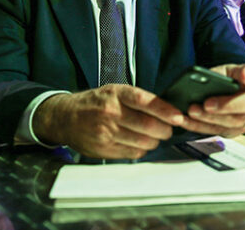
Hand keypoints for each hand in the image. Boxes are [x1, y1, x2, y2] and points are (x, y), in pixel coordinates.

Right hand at [32, 84, 184, 158]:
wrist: (65, 117)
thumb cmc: (94, 103)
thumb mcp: (113, 92)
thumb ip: (137, 99)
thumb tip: (167, 110)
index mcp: (115, 94)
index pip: (145, 101)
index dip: (165, 110)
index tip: (178, 117)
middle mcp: (110, 112)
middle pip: (149, 126)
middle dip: (165, 130)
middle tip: (168, 129)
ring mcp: (106, 132)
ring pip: (144, 142)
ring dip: (154, 141)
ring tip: (153, 136)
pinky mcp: (104, 148)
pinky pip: (133, 153)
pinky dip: (141, 149)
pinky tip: (136, 142)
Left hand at [184, 62, 244, 137]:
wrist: (216, 96)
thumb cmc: (219, 81)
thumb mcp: (218, 72)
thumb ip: (214, 75)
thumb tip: (198, 82)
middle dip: (227, 105)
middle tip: (207, 104)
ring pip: (234, 122)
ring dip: (210, 118)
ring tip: (191, 111)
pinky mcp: (233, 130)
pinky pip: (218, 130)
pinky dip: (198, 126)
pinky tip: (184, 119)